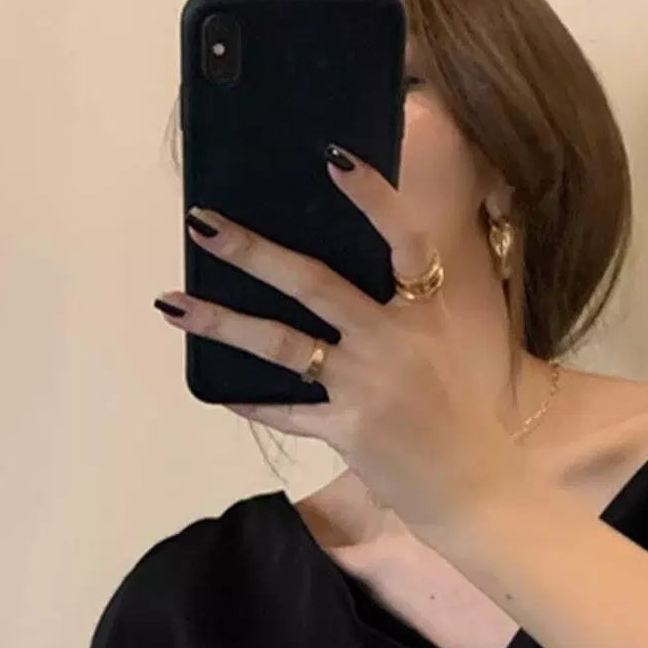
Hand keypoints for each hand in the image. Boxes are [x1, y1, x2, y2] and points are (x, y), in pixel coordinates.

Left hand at [154, 145, 521, 537]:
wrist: (477, 491)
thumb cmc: (459, 418)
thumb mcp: (441, 350)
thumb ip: (401, 313)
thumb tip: (335, 282)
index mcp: (424, 314)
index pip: (403, 241)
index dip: (373, 197)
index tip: (333, 157)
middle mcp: (393, 341)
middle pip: (315, 284)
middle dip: (253, 251)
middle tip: (202, 222)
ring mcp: (367, 386)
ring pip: (283, 345)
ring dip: (222, 322)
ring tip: (171, 304)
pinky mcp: (349, 430)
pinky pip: (287, 411)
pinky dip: (252, 401)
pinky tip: (217, 388)